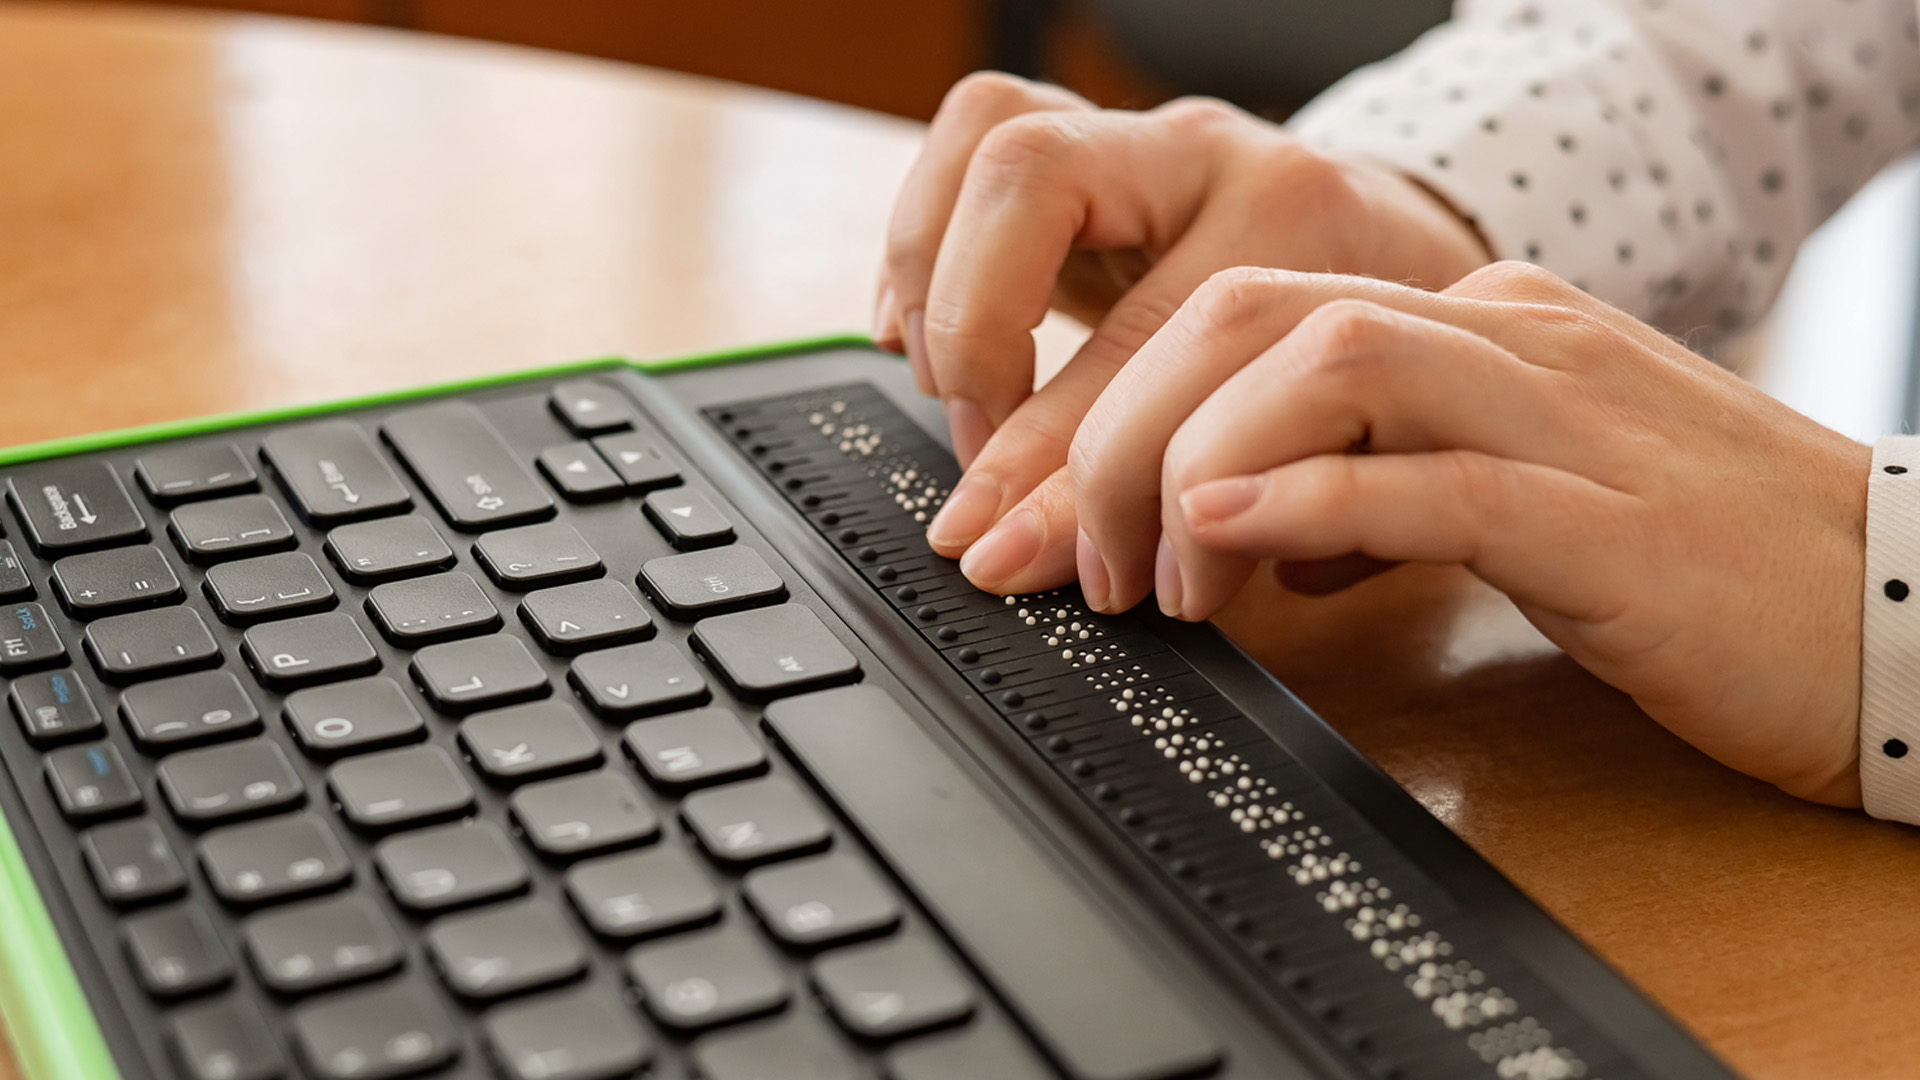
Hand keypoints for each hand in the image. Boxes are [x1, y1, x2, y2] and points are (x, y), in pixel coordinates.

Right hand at [873, 72, 1489, 570]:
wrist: (1405, 262)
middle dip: (974, 325)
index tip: (1002, 537)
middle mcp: (1204, 157)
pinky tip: (916, 329)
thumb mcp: (1313, 436)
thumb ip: (1189, 490)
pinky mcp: (1083, 157)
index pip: (1142, 330)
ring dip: (930, 268)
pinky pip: (967, 143)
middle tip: (975, 439)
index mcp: (1288, 220)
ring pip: (993, 129)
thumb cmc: (1375, 354)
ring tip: (939, 380)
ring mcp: (1137, 143)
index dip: (1050, 447)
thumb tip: (1019, 555)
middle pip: (1037, 174)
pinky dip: (918, 242)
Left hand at [982, 261, 1869, 804]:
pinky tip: (1227, 533)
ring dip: (1192, 460)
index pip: (1252, 310)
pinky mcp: (1608, 518)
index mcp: (1482, 329)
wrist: (1908, 614)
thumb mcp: (1512, 503)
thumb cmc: (1705, 570)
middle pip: (1256, 313)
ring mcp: (1564, 415)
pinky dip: (1313, 498)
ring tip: (1145, 571)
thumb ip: (1380, 489)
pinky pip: (1437, 479)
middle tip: (1068, 555)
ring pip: (1328, 359)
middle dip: (1121, 424)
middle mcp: (1510, 341)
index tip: (1057, 512)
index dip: (1122, 402)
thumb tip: (1243, 525)